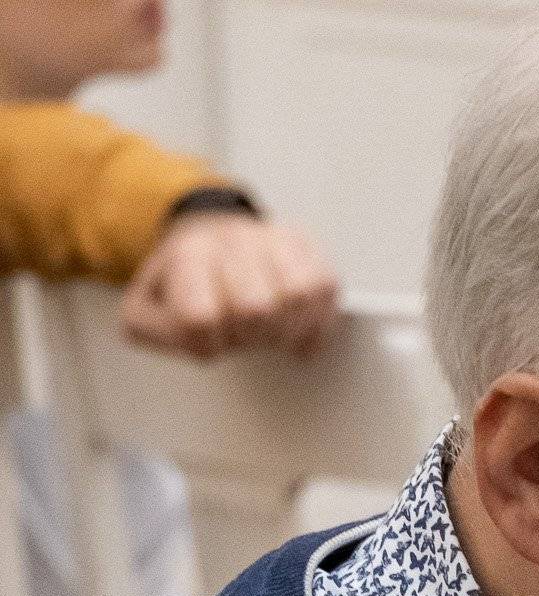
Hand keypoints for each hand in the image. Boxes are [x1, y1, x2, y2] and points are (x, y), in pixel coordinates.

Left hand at [121, 211, 339, 359]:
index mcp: (188, 255)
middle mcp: (233, 240)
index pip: (200, 318)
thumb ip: (149, 331)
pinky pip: (326, 288)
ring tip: (268, 328)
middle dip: (248, 338)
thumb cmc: (187, 284)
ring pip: (297, 298)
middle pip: (255, 309)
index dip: (207, 344)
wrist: (214, 242)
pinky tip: (296, 324)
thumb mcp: (145, 309)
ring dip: (284, 330)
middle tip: (240, 334)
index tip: (206, 340)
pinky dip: (315, 321)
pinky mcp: (311, 251)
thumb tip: (190, 342)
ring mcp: (276, 241)